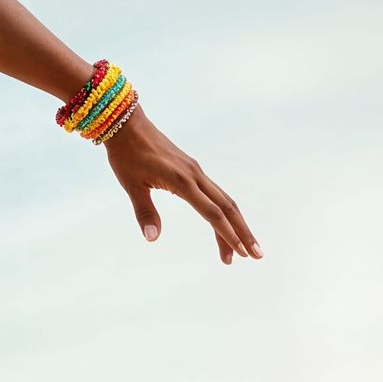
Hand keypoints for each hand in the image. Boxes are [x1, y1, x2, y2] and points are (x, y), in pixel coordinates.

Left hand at [104, 107, 260, 264]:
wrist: (128, 125)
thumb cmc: (127, 155)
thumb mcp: (131, 185)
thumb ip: (145, 212)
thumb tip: (152, 239)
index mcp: (182, 181)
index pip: (212, 213)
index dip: (227, 234)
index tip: (240, 252)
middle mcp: (195, 176)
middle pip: (227, 208)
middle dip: (242, 233)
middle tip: (255, 256)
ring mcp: (196, 171)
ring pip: (224, 200)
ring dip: (236, 224)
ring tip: (243, 247)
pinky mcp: (192, 169)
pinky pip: (214, 193)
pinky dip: (223, 211)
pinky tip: (224, 223)